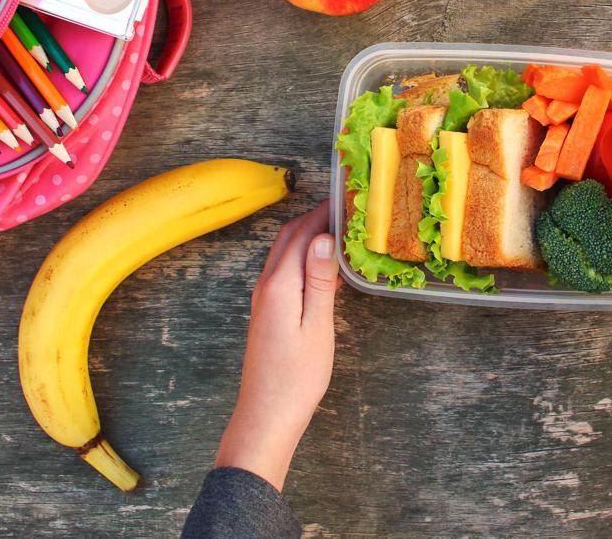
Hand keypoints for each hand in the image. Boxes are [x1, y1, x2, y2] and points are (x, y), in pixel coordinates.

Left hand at [214, 201, 338, 489]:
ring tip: (340, 229)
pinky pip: (284, 270)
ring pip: (284, 252)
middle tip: (347, 208)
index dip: (323, 212)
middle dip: (314, 217)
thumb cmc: (297, 376)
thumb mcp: (316, 326)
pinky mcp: (267, 312)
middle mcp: (266, 285)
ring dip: (307, 235)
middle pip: (288, 237)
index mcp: (279, 285)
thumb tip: (323, 237)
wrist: (267, 414)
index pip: (301, 234)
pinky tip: (324, 265)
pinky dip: (302, 256)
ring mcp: (263, 298)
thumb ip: (319, 280)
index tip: (348, 198)